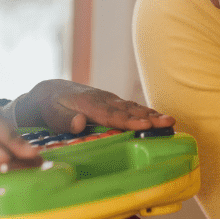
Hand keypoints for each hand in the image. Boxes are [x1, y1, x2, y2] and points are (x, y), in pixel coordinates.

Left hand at [12, 79, 174, 132]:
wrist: (49, 92)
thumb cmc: (49, 105)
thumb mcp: (50, 112)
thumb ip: (63, 119)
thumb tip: (80, 123)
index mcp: (89, 104)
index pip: (112, 115)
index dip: (129, 121)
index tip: (146, 126)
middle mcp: (103, 100)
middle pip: (129, 110)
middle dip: (150, 117)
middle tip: (169, 122)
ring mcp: (109, 101)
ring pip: (133, 107)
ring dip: (152, 114)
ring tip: (171, 122)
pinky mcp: (112, 104)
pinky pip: (131, 108)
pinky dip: (147, 113)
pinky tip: (159, 119)